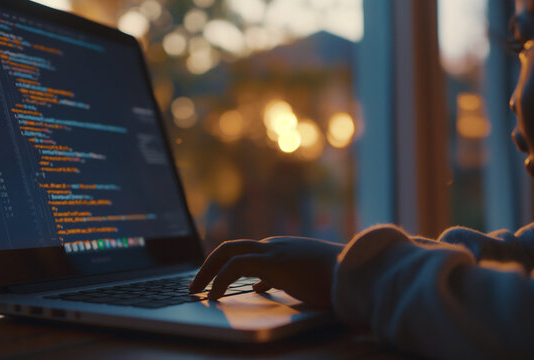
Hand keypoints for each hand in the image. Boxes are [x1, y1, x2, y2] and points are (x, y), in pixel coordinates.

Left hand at [189, 237, 343, 307]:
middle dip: (208, 265)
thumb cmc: (334, 278)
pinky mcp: (272, 262)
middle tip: (195, 283)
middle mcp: (272, 246)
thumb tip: (258, 286)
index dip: (224, 265)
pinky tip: (214, 296)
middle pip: (230, 248)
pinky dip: (220, 280)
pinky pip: (235, 267)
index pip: (244, 252)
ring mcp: (272, 251)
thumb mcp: (302, 276)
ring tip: (196, 289)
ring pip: (227, 253)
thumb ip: (279, 278)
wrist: (355, 271)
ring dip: (207, 271)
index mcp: (279, 249)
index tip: (213, 281)